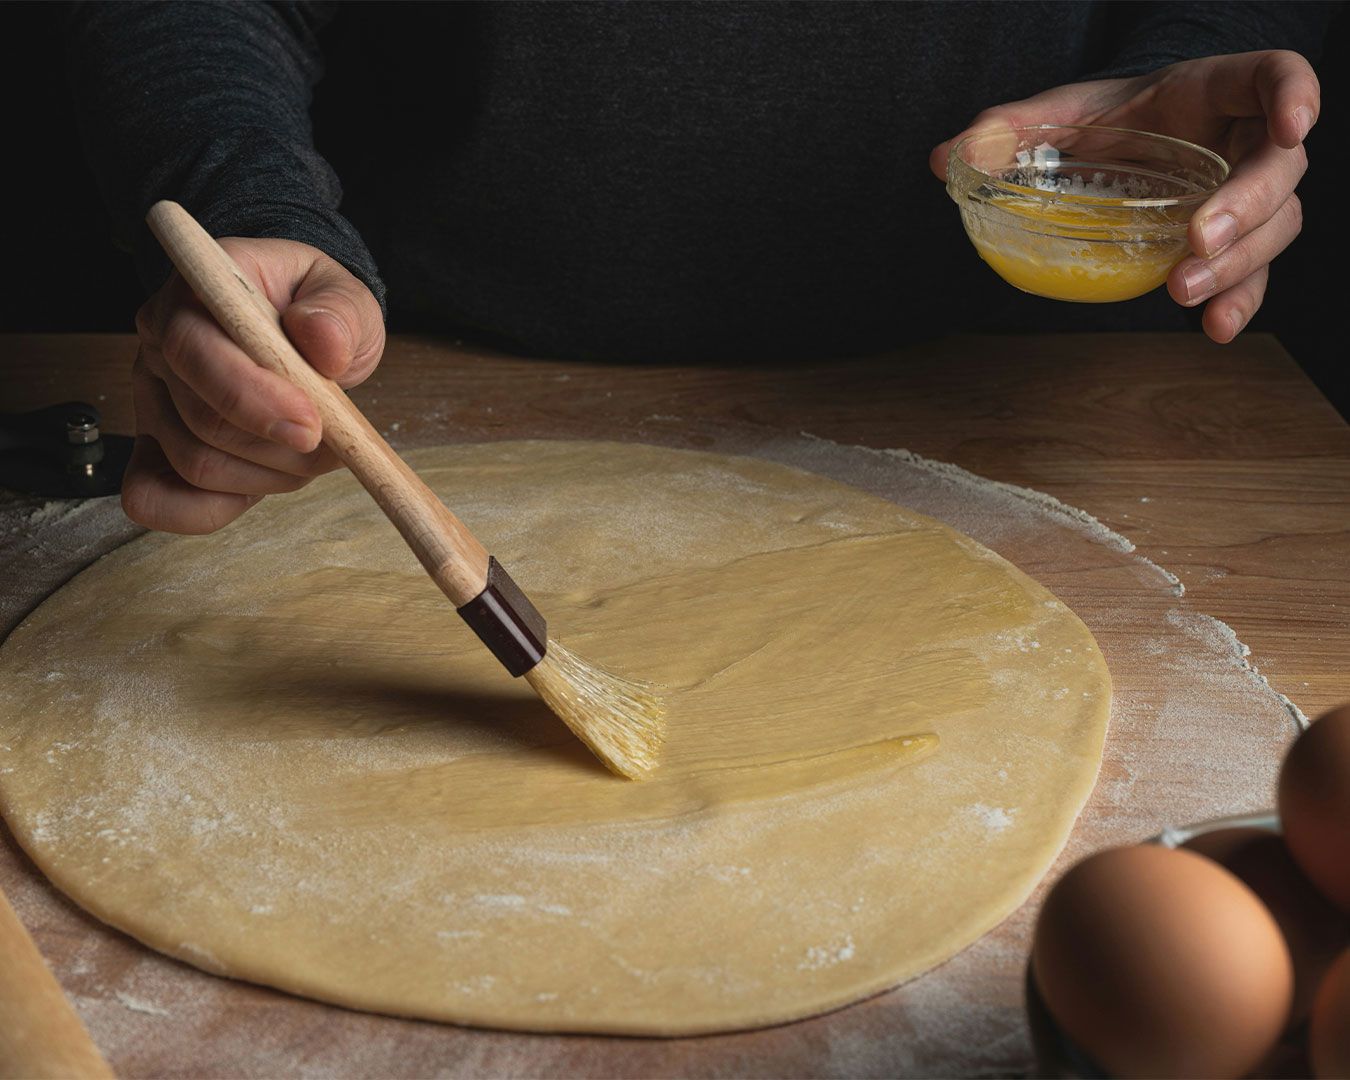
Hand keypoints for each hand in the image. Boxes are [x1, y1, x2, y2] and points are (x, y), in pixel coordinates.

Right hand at [125, 238, 384, 533]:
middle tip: (336, 444)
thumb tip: (323, 339)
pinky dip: (213, 510)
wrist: (306, 336)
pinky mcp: (154, 448)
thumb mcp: (344, 296)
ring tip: (313, 454)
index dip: (251, 398)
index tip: (312, 425)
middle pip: (203, 422)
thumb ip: (339, 312)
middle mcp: (158, 348)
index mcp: (193, 294)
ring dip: (271, 475)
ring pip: (197, 466)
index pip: (194, 351)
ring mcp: (151, 402)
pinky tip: (262, 484)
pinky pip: (155, 500)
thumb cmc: (318, 312)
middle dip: (282, 448)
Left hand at [931, 51, 1318, 342]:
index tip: (1292, 125)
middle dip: (1247, 210)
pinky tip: (1214, 328)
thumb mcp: (1060, 115)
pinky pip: (1252, 275)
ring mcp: (1246, 198)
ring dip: (1237, 266)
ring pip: (1277, 228)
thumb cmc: (1110, 121)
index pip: (1276, 76)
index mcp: (1214, 93)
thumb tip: (942, 160)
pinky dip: (1236, 301)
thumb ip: (1009, 129)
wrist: (1126, 139)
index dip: (1295, 94)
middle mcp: (1245, 143)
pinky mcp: (1233, 245)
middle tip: (1198, 243)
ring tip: (1182, 292)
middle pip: (1281, 172)